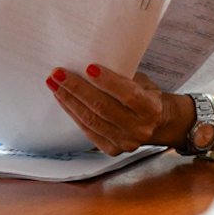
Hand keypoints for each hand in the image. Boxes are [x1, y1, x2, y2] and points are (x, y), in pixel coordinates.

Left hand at [47, 65, 181, 155]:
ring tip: (54, 85)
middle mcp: (139, 128)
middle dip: (77, 89)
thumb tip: (90, 65)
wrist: (158, 123)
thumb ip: (123, 77)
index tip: (88, 66)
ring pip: (91, 121)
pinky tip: (63, 99)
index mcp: (151, 108)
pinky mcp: (112, 150)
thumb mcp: (143, 82)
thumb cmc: (147, 96)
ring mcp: (125, 142)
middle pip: (103, 108)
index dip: (108, 81)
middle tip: (58, 74)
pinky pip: (88, 130)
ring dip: (69, 101)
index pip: (128, 94)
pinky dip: (73, 113)